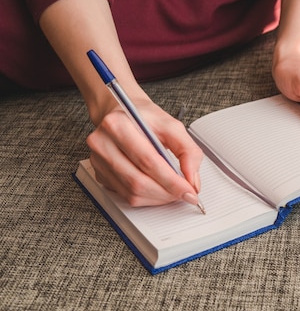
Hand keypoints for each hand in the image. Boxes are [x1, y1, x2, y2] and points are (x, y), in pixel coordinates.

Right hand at [86, 99, 204, 206]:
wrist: (125, 112)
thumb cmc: (146, 118)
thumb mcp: (173, 126)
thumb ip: (188, 151)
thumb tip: (192, 181)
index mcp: (118, 125)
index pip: (148, 161)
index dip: (171, 181)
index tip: (189, 191)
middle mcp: (102, 143)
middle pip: (138, 181)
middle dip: (166, 192)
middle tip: (184, 194)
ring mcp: (97, 160)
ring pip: (131, 192)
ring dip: (158, 198)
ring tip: (173, 192)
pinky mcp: (99, 173)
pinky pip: (125, 195)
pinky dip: (147, 197)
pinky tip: (158, 190)